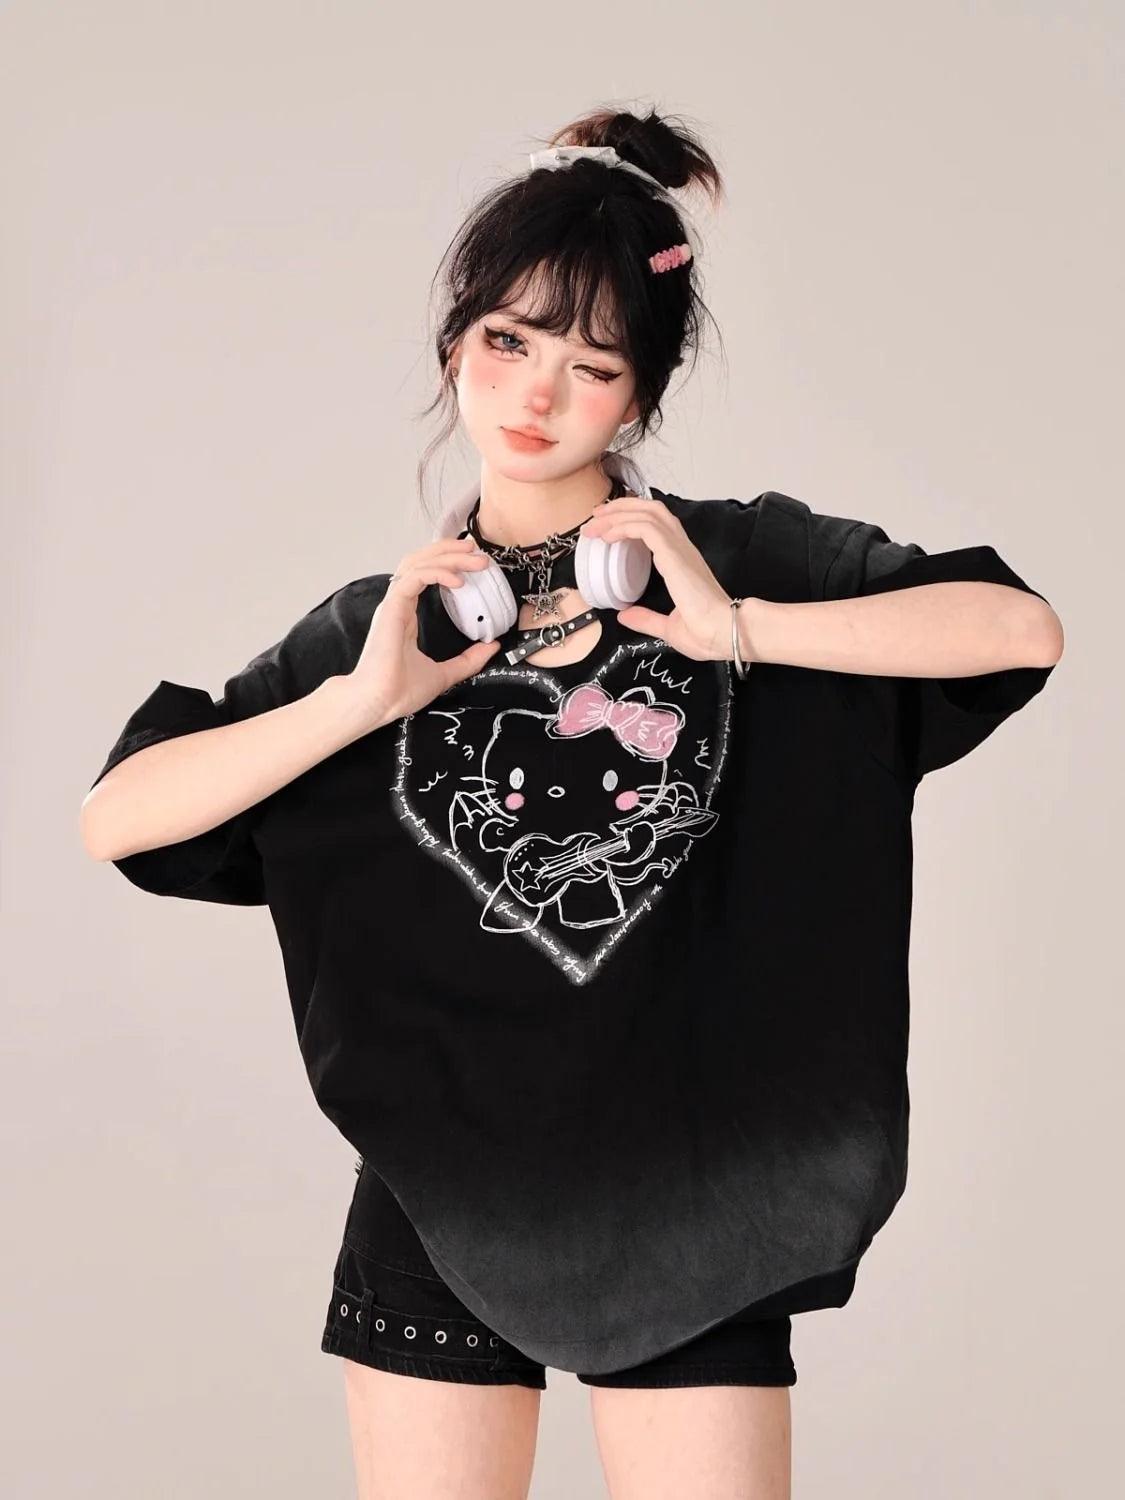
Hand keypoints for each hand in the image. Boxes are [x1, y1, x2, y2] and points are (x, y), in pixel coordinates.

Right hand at [348, 537, 501, 726]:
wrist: (379, 703)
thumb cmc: (399, 691)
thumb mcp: (445, 674)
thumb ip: (468, 660)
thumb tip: (492, 646)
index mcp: (406, 614)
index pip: (425, 574)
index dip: (448, 563)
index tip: (473, 563)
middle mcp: (398, 604)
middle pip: (420, 560)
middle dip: (449, 551)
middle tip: (478, 551)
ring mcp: (393, 605)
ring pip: (418, 563)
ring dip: (447, 556)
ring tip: (474, 557)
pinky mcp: (392, 609)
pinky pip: (415, 578)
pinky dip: (437, 573)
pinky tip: (458, 580)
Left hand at [580, 496, 757, 663]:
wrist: (724, 633)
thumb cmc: (706, 633)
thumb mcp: (668, 627)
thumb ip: (646, 619)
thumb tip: (625, 615)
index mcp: (682, 561)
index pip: (656, 525)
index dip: (630, 519)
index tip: (605, 528)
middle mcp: (681, 549)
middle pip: (650, 509)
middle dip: (620, 508)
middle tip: (595, 516)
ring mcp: (679, 549)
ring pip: (647, 513)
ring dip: (617, 513)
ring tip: (594, 523)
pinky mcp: (674, 554)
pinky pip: (645, 528)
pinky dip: (624, 526)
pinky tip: (607, 535)